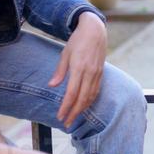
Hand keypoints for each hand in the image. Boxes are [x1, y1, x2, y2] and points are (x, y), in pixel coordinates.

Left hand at [50, 13, 106, 127]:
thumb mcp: (65, 54)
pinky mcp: (101, 73)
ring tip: (74, 117)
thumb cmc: (78, 41)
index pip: (72, 93)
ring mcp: (97, 73)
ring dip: (82, 109)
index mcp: (79, 68)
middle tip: (66, 123)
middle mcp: (90, 73)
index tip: (60, 116)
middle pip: (82, 99)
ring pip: (91, 97)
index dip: (66, 107)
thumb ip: (59, 71)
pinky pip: (96, 91)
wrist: (95, 30)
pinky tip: (84, 106)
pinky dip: (90, 101)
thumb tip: (52, 86)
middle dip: (74, 113)